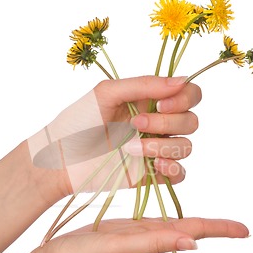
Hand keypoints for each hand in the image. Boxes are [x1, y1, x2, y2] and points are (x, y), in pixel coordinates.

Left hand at [28, 76, 201, 193]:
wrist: (61, 159)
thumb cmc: (78, 121)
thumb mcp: (107, 92)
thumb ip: (145, 84)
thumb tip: (183, 79)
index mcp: (150, 101)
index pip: (189, 94)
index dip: (184, 98)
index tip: (161, 104)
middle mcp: (158, 124)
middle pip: (191, 121)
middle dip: (167, 122)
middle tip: (135, 123)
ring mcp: (157, 149)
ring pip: (186, 146)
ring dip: (163, 146)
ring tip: (130, 148)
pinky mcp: (152, 174)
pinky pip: (180, 172)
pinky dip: (173, 168)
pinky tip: (154, 165)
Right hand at [38, 217, 248, 252]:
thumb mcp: (120, 248)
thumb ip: (153, 244)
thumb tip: (194, 244)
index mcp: (152, 240)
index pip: (193, 231)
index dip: (220, 229)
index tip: (246, 230)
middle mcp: (147, 237)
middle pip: (187, 228)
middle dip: (213, 227)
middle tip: (237, 228)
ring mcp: (133, 234)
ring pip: (170, 224)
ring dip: (192, 221)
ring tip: (209, 222)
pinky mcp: (117, 229)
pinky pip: (149, 219)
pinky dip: (162, 212)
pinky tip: (163, 213)